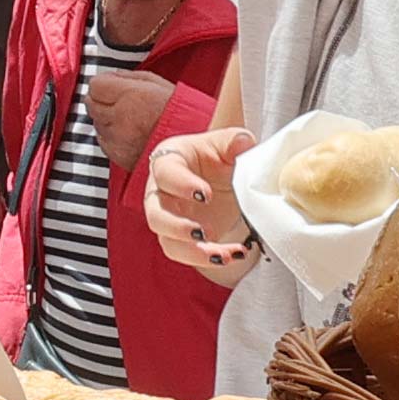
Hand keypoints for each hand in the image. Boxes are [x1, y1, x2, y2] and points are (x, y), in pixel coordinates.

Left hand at [85, 69, 177, 173]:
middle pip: (91, 104)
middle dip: (102, 100)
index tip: (110, 85)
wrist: (193, 143)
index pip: (95, 85)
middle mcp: (119, 119)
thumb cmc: (179, 111)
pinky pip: (103, 142)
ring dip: (106, 119)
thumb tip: (109, 77)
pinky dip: (111, 137)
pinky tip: (129, 134)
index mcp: (130, 96)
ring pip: (96, 123)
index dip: (103, 84)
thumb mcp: (156, 83)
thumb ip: (127, 78)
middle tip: (120, 102)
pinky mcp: (118, 157)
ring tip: (129, 119)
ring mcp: (117, 140)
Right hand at [144, 124, 257, 280]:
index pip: (165, 173)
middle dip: (176, 227)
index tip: (206, 195)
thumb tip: (243, 143)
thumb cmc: (217, 156)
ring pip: (168, 242)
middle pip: (155, 215)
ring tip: (221, 255)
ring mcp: (169, 218)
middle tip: (201, 232)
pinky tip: (234, 254)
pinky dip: (210, 258)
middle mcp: (160, 192)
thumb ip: (234, 141)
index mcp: (168, 161)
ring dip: (193, 253)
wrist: (224, 177)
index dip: (182, 185)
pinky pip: (188, 254)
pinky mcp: (181, 239)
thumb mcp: (228, 143)